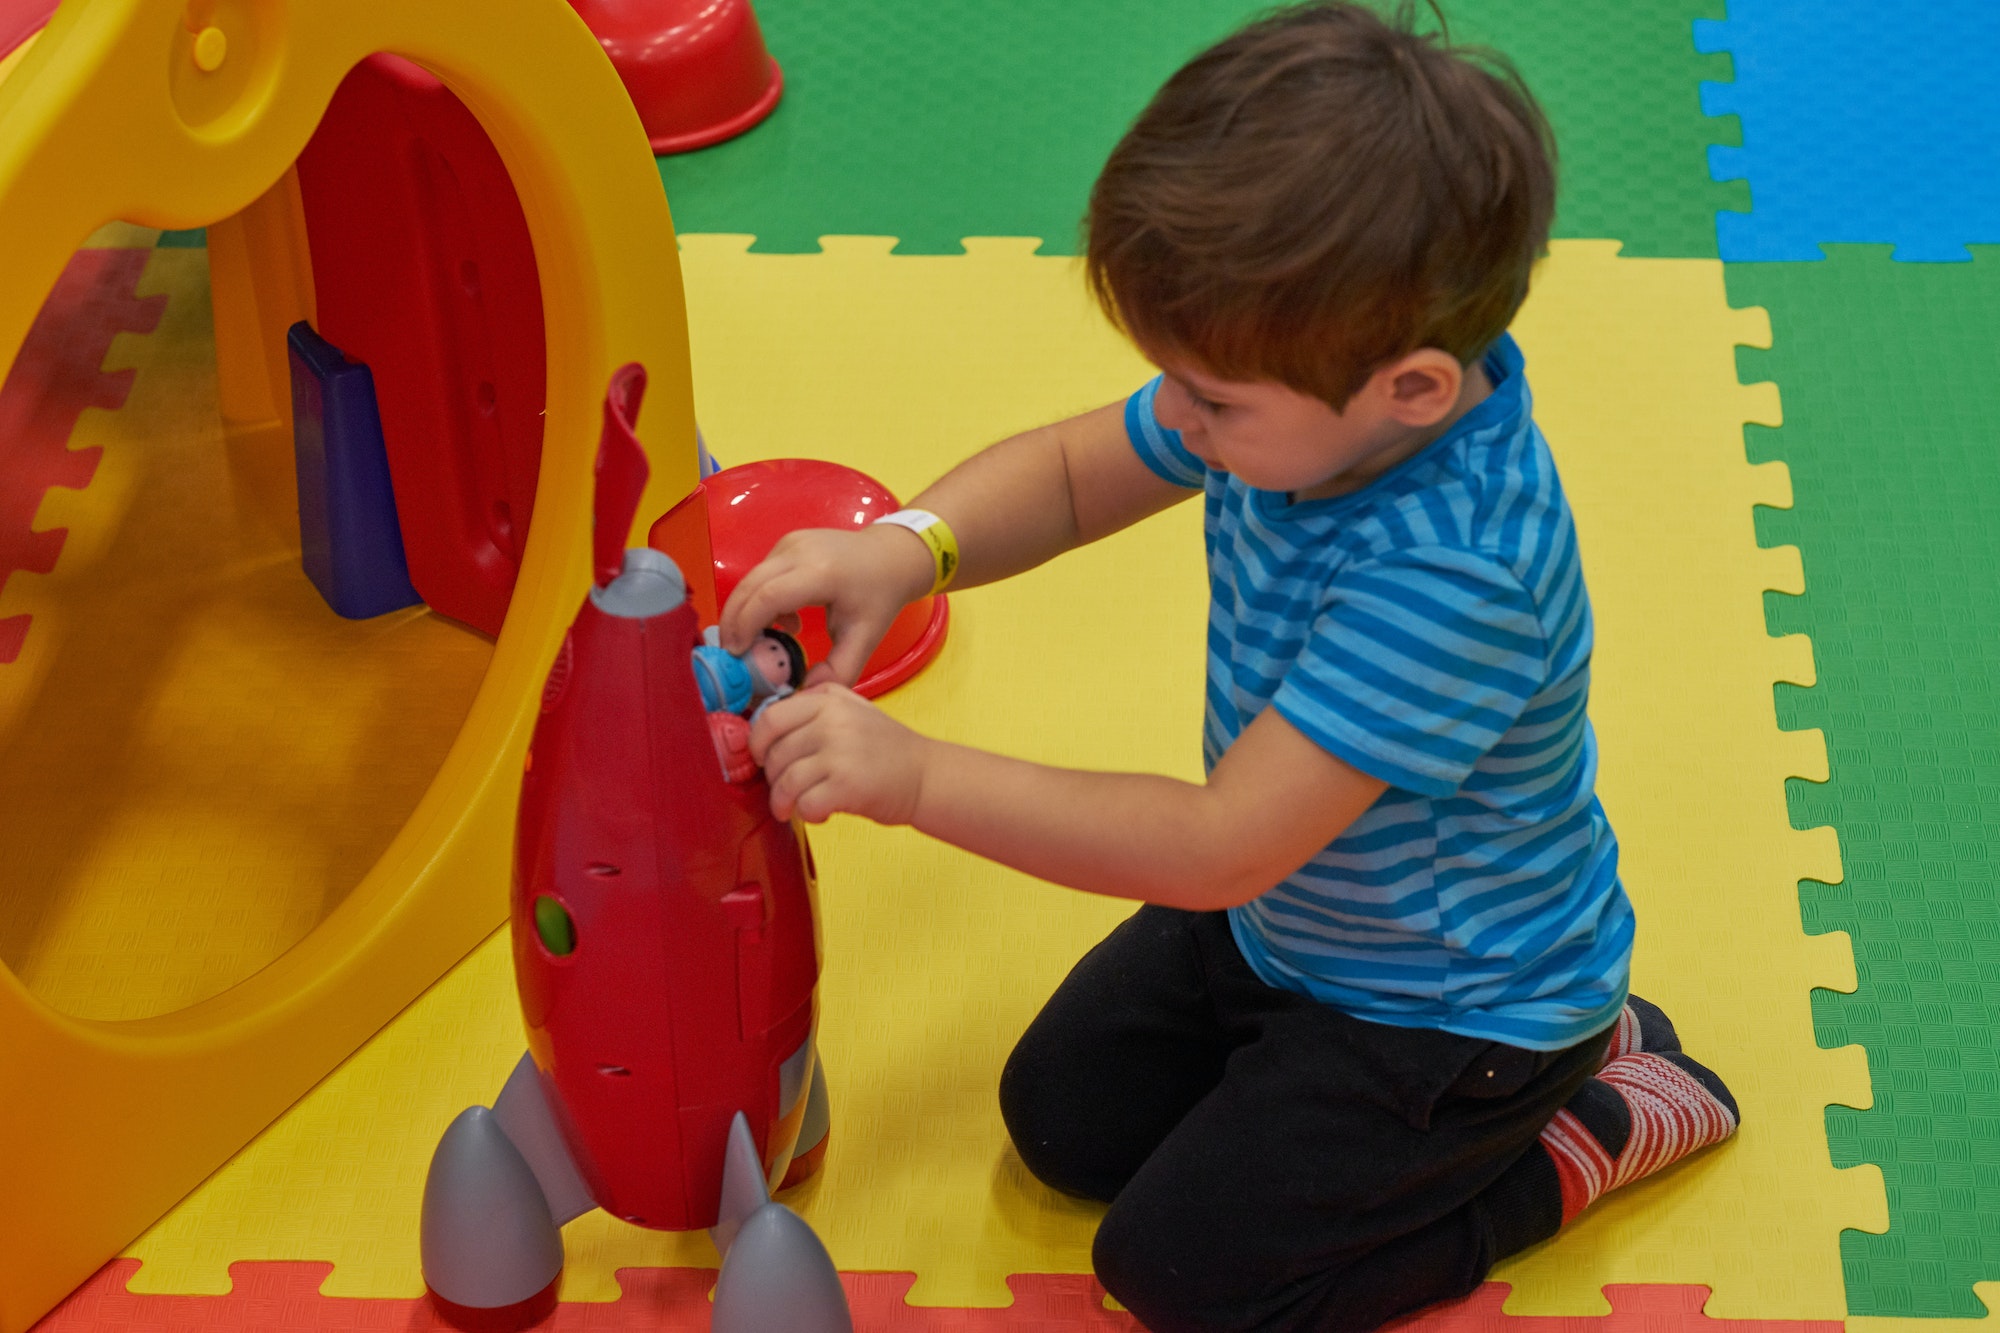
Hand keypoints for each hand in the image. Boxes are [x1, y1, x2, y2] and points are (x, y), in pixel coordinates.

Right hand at [719, 526, 934, 687]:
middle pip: (749, 586)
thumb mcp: (865, 638)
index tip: (739, 654)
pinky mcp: (786, 543)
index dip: (746, 625)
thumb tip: (806, 694)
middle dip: (734, 622)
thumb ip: (838, 671)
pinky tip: (784, 620)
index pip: (768, 597)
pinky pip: (760, 573)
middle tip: (733, 654)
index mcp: (822, 573)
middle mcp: (800, 551)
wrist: (891, 557)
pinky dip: (759, 599)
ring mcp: (791, 543)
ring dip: (746, 612)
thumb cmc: (879, 597)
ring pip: (750, 579)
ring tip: (763, 642)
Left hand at [750, 684, 928, 824]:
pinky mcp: (847, 785)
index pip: (770, 717)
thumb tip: (763, 725)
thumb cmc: (886, 748)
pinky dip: (807, 814)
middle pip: (774, 755)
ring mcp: (840, 753)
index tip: (760, 757)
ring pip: (785, 782)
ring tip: (793, 808)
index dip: (756, 743)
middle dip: (772, 779)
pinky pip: (805, 804)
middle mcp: (833, 722)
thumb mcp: (851, 708)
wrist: (926, 775)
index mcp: (829, 700)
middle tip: (783, 789)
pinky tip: (821, 812)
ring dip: (783, 802)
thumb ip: (812, 707)